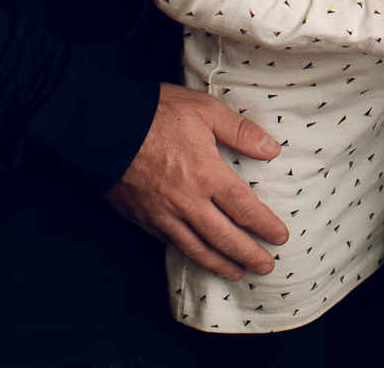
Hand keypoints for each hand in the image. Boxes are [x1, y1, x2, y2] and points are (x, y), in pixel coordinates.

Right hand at [105, 84, 288, 279]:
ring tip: (238, 272)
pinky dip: (190, 255)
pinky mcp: (143, 218)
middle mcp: (188, 201)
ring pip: (197, 248)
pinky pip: (171, 243)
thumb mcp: (205, 110)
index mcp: (207, 174)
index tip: (280, 237)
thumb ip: (240, 131)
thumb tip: (272, 149)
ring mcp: (163, 214)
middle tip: (266, 266)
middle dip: (249, 254)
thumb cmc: (157, 113)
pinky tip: (199, 256)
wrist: (103, 127)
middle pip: (224, 237)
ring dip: (221, 264)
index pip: (245, 209)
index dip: (265, 226)